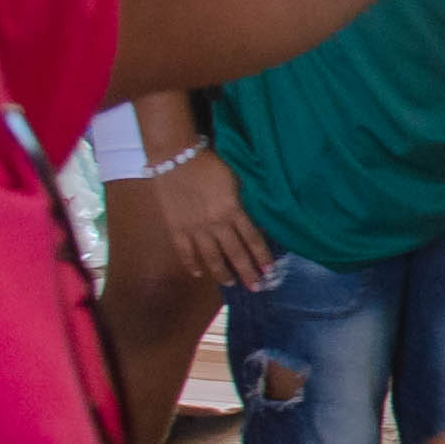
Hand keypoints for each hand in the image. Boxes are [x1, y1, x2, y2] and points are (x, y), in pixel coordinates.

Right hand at [148, 148, 275, 290]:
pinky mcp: (176, 228)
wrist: (175, 156)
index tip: (270, 271)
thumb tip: (256, 219)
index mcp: (233, 210)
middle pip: (235, 253)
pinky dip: (191, 265)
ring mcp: (194, 228)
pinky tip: (199, 274)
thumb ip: (243, 201)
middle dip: (247, 272)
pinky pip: (185, 252)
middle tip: (256, 287)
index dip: (262, 256)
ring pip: (211, 258)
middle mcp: (216, 223)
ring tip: (231, 284)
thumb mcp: (234, 179)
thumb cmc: (209, 164)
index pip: (252, 238)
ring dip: (222, 273)